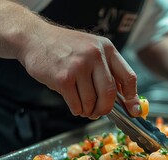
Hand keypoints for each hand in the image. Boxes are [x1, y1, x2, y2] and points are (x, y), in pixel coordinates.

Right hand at [17, 24, 140, 118]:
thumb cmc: (65, 48)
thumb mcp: (91, 50)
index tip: (132, 110)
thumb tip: (123, 99)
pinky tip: (73, 104)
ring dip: (88, 110)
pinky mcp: (63, 77)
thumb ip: (107, 70)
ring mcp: (79, 66)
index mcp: (106, 49)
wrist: (34, 38)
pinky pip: (76, 104)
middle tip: (98, 113)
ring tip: (82, 106)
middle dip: (105, 109)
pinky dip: (76, 109)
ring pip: (92, 102)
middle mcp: (95, 55)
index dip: (132, 98)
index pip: (128, 77)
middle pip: (109, 94)